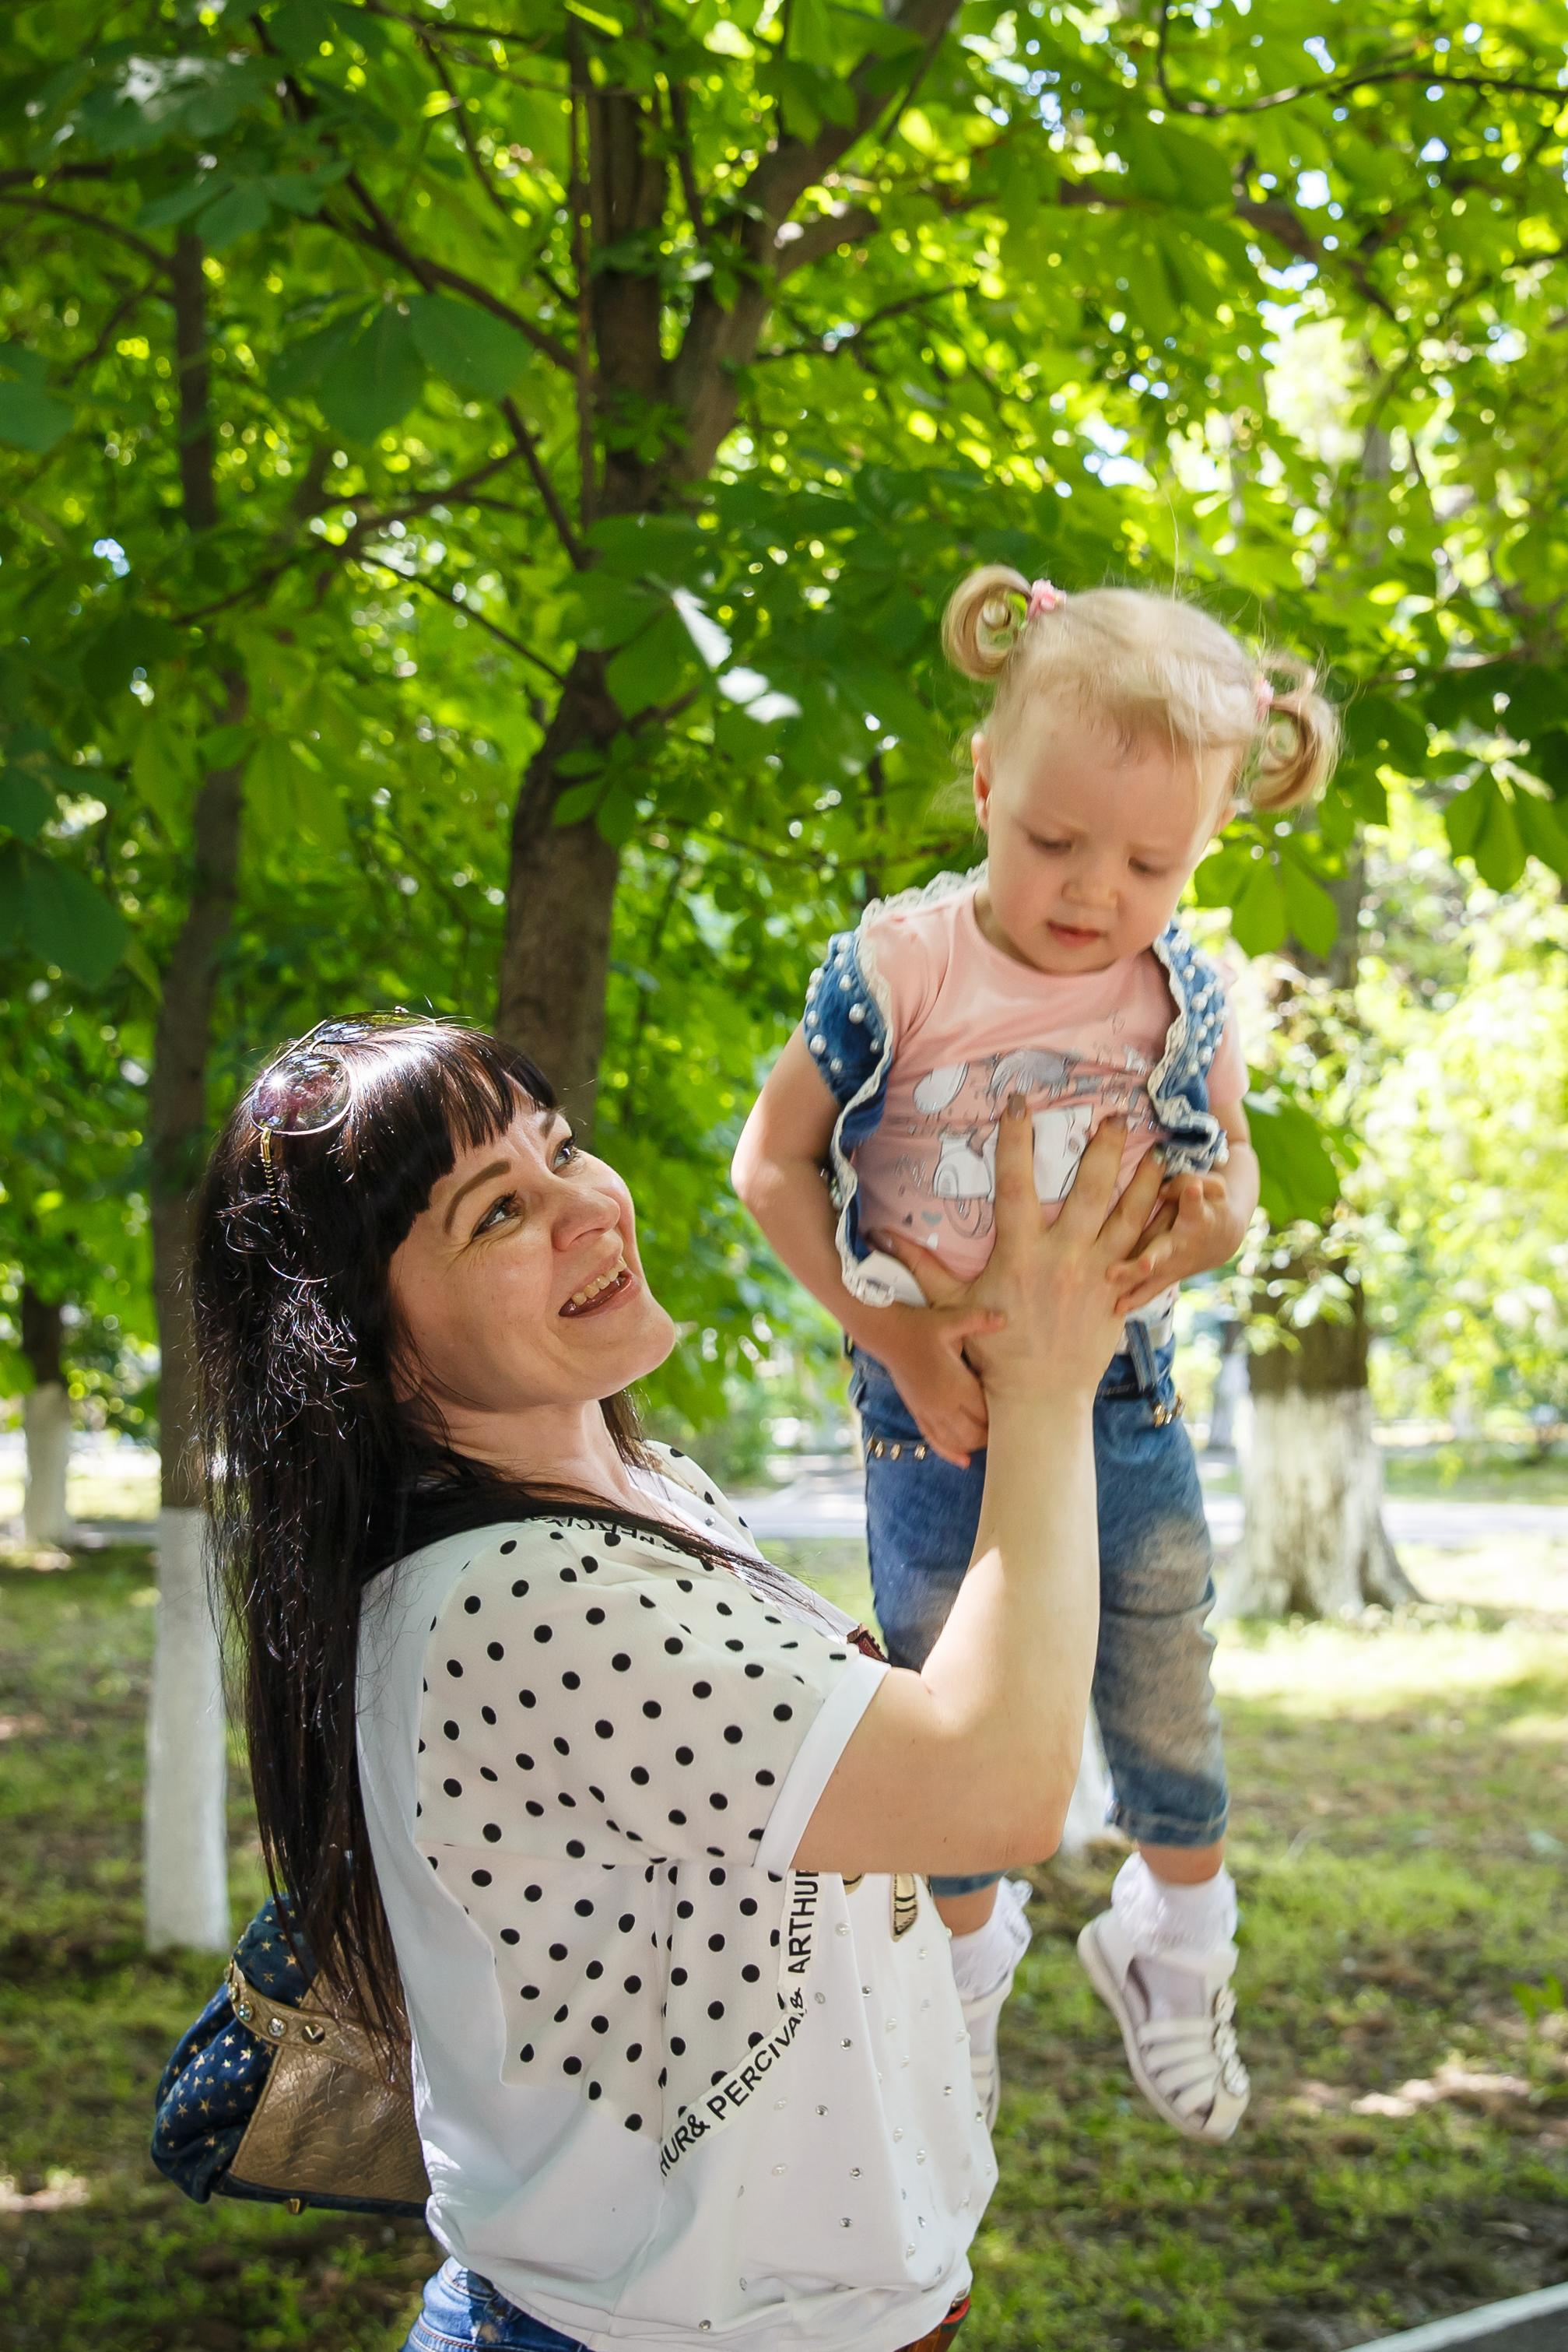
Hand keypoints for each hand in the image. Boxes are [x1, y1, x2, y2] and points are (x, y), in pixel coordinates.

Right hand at [869, 1299, 1001, 1469]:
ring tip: (989, 1440)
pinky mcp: (917, 1413)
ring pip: (956, 1442)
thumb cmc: (919, 1327)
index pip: (985, 1413)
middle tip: (1006, 1427)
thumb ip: (977, 1320)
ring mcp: (928, 1411)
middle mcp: (942, 1404)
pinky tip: (963, 1461)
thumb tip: (1004, 1318)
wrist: (885, 1335)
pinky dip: (949, 1452)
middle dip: (990, 1434)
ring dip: (973, 1444)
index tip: (1016, 1413)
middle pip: (974, 1434)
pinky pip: (934, 1440)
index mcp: (954, 1384)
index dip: (1001, 1417)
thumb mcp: (949, 1320)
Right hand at [887, 1100, 1164, 1410]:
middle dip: (1104, 1149)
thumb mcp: (951, 1307)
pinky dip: (1166, 1228)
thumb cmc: (993, 1350)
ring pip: (1130, 1217)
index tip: (1020, 1103)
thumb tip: (880, 1237)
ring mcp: (1098, 1275)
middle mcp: (1063, 1258)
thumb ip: (922, 1267)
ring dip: (1147, 1181)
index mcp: (1019, 1253)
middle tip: (1117, 1116)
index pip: (1015, 1183)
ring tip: (1162, 1152)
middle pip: (1090, 1190)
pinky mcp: (1121, 1294)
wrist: (1038, 1398)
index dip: (1016, 1138)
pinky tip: (1180, 1205)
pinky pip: (1150, 1254)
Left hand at [1109, 1171, 1243, 1313]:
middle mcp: (1184, 1244)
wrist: (1224, 1240)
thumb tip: (1160, 1190)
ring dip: (1135, 1280)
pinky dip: (1136, 1299)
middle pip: (1167, 1250)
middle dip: (1155, 1258)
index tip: (1193, 1189)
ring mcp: (1175, 1263)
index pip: (1195, 1204)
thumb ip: (1186, 1182)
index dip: (1193, 1195)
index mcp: (1198, 1217)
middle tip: (1145, 1264)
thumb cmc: (1213, 1205)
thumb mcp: (1211, 1187)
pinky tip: (1117, 1308)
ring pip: (1153, 1274)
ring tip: (1114, 1284)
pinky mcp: (1167, 1274)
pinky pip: (1150, 1289)